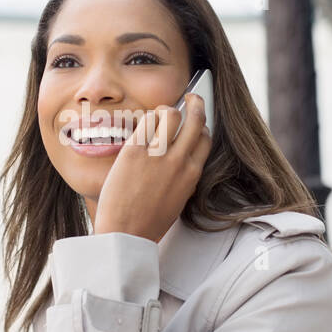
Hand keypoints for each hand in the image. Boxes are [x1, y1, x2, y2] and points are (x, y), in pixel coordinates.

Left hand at [92, 93, 210, 242]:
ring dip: (167, 110)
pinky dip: (146, 118)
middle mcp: (179, 162)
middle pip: (195, 120)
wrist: (125, 235)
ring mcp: (157, 155)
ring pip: (171, 114)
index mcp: (191, 175)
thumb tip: (179, 156)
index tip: (195, 121)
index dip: (201, 126)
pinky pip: (146, 121)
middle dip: (195, 104)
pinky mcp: (134, 152)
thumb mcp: (176, 199)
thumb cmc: (148, 222)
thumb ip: (181, 176)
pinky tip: (141, 125)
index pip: (205, 139)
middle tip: (190, 97)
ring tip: (159, 113)